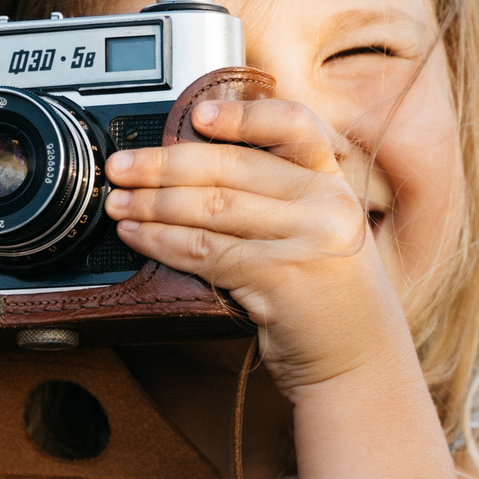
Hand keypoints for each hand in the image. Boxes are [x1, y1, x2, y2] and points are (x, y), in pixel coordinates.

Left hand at [103, 95, 406, 398]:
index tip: (197, 114)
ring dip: (154, 202)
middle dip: (165, 163)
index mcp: (336, 185)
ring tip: (118, 202)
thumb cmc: (331, 305)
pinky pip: (205, 249)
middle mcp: (327, 204)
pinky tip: (137, 236)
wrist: (360, 364)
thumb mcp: (325, 238)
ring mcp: (307, 238)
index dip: (243, 114)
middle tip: (122, 165)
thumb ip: (284, 203)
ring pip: (212, 206)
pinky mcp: (280, 275)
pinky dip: (162, 240)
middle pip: (234, 166)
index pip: (295, 126)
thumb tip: (198, 175)